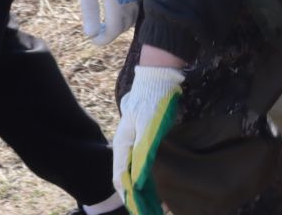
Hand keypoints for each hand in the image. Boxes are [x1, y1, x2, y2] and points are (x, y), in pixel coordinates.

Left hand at [76, 0, 145, 44]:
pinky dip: (130, 6)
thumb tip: (92, 34)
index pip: (114, 29)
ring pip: (135, 11)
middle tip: (101, 31)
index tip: (94, 39)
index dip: (104, 38)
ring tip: (109, 20)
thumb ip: (90, 12)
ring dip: (123, 20)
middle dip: (114, 31)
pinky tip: (120, 3)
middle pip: (127, 23)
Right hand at [113, 63, 183, 214]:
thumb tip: (136, 179)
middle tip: (152, 210)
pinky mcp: (144, 141)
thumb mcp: (147, 127)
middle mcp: (126, 147)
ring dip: (145, 189)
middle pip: (127, 178)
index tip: (138, 209)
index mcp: (122, 144)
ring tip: (159, 204)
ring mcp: (135, 143)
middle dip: (137, 196)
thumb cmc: (152, 100)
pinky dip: (150, 177)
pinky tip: (161, 185)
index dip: (128, 196)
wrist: (158, 79)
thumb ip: (142, 152)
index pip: (119, 177)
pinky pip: (144, 164)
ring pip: (136, 172)